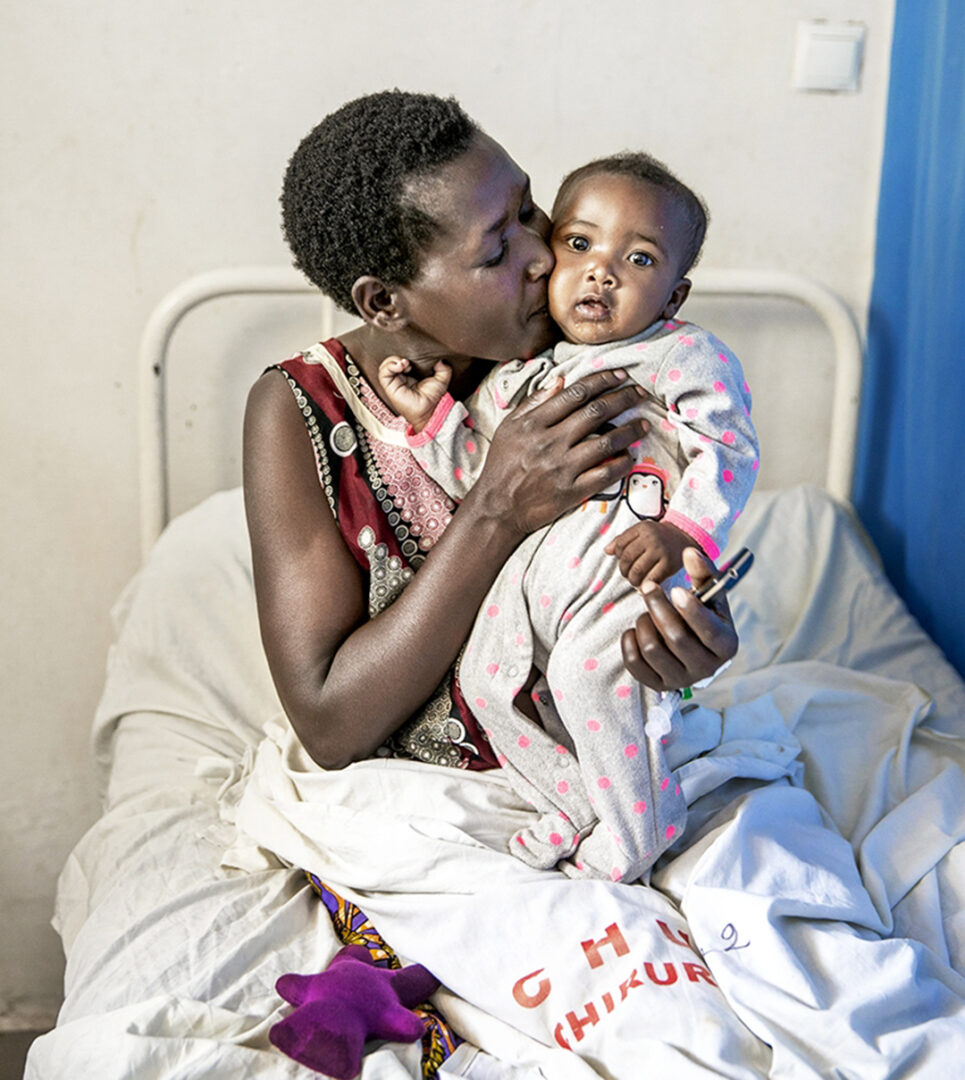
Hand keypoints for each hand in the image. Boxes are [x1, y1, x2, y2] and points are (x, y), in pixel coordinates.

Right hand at [377, 355, 451, 430]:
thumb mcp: (442, 379)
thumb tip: (441, 360)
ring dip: (393, 360)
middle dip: (397, 357)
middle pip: (390, 362)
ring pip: (384, 367)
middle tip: (409, 360)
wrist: (430, 410)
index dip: (404, 355)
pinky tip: (401, 366)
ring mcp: (393, 384)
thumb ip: (444, 368)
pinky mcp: (390, 388)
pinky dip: (390, 366)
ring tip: (405, 363)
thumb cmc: (434, 398)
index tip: (414, 357)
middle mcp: (399, 379)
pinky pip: (383, 374)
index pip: (400, 361)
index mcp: (408, 376)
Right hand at [466, 368, 649, 539]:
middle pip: (595, 413)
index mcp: (534, 423)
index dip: (602, 381)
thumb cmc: (502, 465)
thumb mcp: (509, 427)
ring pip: (604, 443)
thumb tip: (560, 380)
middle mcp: (549, 442)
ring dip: (629, 431)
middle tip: (640, 393)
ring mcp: (561, 468)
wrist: (496, 508)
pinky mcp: (570, 492)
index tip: (620, 376)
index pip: (575, 394)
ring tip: (644, 424)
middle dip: (623, 398)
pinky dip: (620, 465)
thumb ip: (534, 402)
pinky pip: (603, 475)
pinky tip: (630, 457)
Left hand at [604, 519, 691, 586]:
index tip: (624, 561)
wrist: (685, 538)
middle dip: (624, 570)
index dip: (619, 556)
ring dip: (632, 579)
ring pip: (636, 570)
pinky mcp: (669, 565)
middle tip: (628, 574)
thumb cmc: (659, 537)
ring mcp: (661, 551)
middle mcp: (651, 538)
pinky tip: (644, 586)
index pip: (620, 544)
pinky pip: (651, 579)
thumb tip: (607, 550)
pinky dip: (645, 586)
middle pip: (627, 558)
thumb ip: (622, 540)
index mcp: (642, 528)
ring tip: (635, 580)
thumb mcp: (642, 531)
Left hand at [620, 547, 737, 691]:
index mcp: (726, 646)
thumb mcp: (711, 599)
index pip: (709, 632)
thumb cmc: (704, 619)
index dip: (691, 610)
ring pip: (652, 649)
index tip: (676, 590)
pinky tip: (637, 630)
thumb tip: (690, 553)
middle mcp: (705, 668)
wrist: (696, 651)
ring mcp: (680, 679)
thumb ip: (704, 574)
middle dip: (658, 607)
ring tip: (648, 613)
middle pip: (676, 637)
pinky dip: (629, 640)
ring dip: (644, 622)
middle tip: (649, 587)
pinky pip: (633, 662)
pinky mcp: (657, 684)